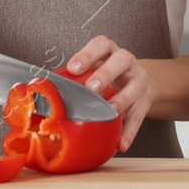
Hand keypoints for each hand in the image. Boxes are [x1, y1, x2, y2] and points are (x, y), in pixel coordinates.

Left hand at [63, 36, 153, 151]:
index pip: (102, 45)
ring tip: (110, 112)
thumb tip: (42, 94)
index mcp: (110, 53)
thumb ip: (76, 80)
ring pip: (135, 86)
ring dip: (122, 99)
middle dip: (106, 73)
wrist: (142, 83)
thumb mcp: (96, 71)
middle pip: (122, 60)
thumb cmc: (109, 77)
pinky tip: (121, 143)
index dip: (88, 54)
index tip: (73, 68)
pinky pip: (140, 116)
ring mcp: (139, 80)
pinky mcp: (146, 101)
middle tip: (91, 88)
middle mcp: (127, 63)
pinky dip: (130, 131)